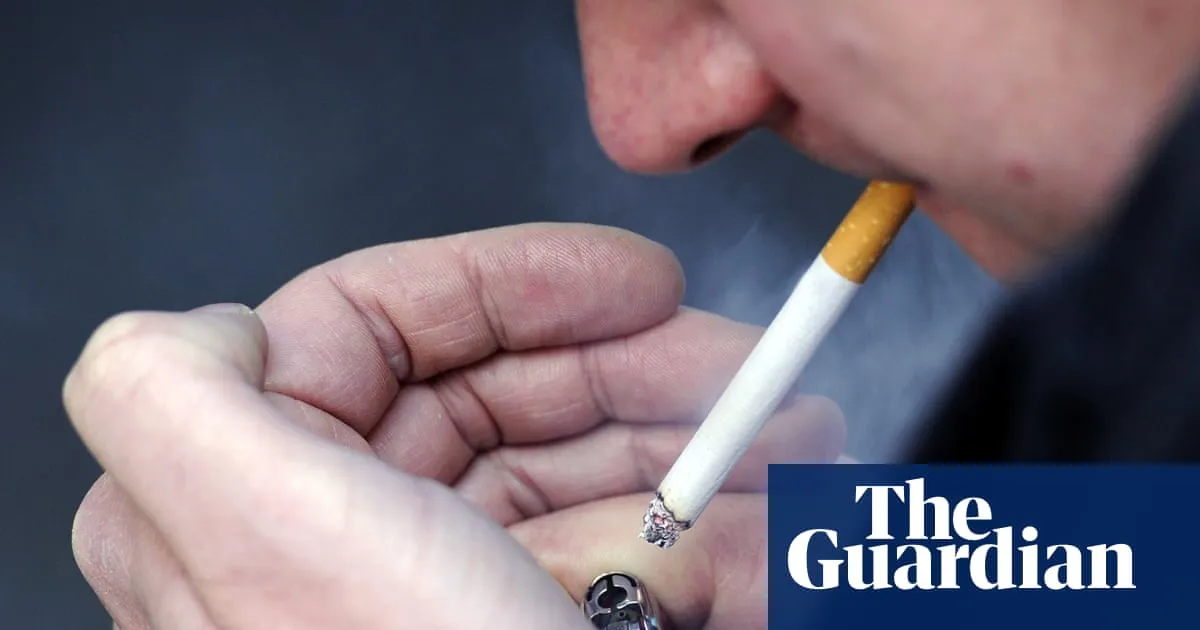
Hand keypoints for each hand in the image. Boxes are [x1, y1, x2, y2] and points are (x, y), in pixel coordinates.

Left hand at [65, 223, 844, 628]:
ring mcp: (440, 598)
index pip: (367, 328)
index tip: (636, 281)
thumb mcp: (276, 546)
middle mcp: (337, 544)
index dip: (510, 283)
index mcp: (247, 504)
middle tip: (748, 371)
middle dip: (641, 370)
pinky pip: (627, 562)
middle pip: (497, 393)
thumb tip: (204, 321)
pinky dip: (711, 546)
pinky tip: (767, 554)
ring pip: (580, 473)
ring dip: (702, 457)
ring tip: (792, 460)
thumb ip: (171, 398)